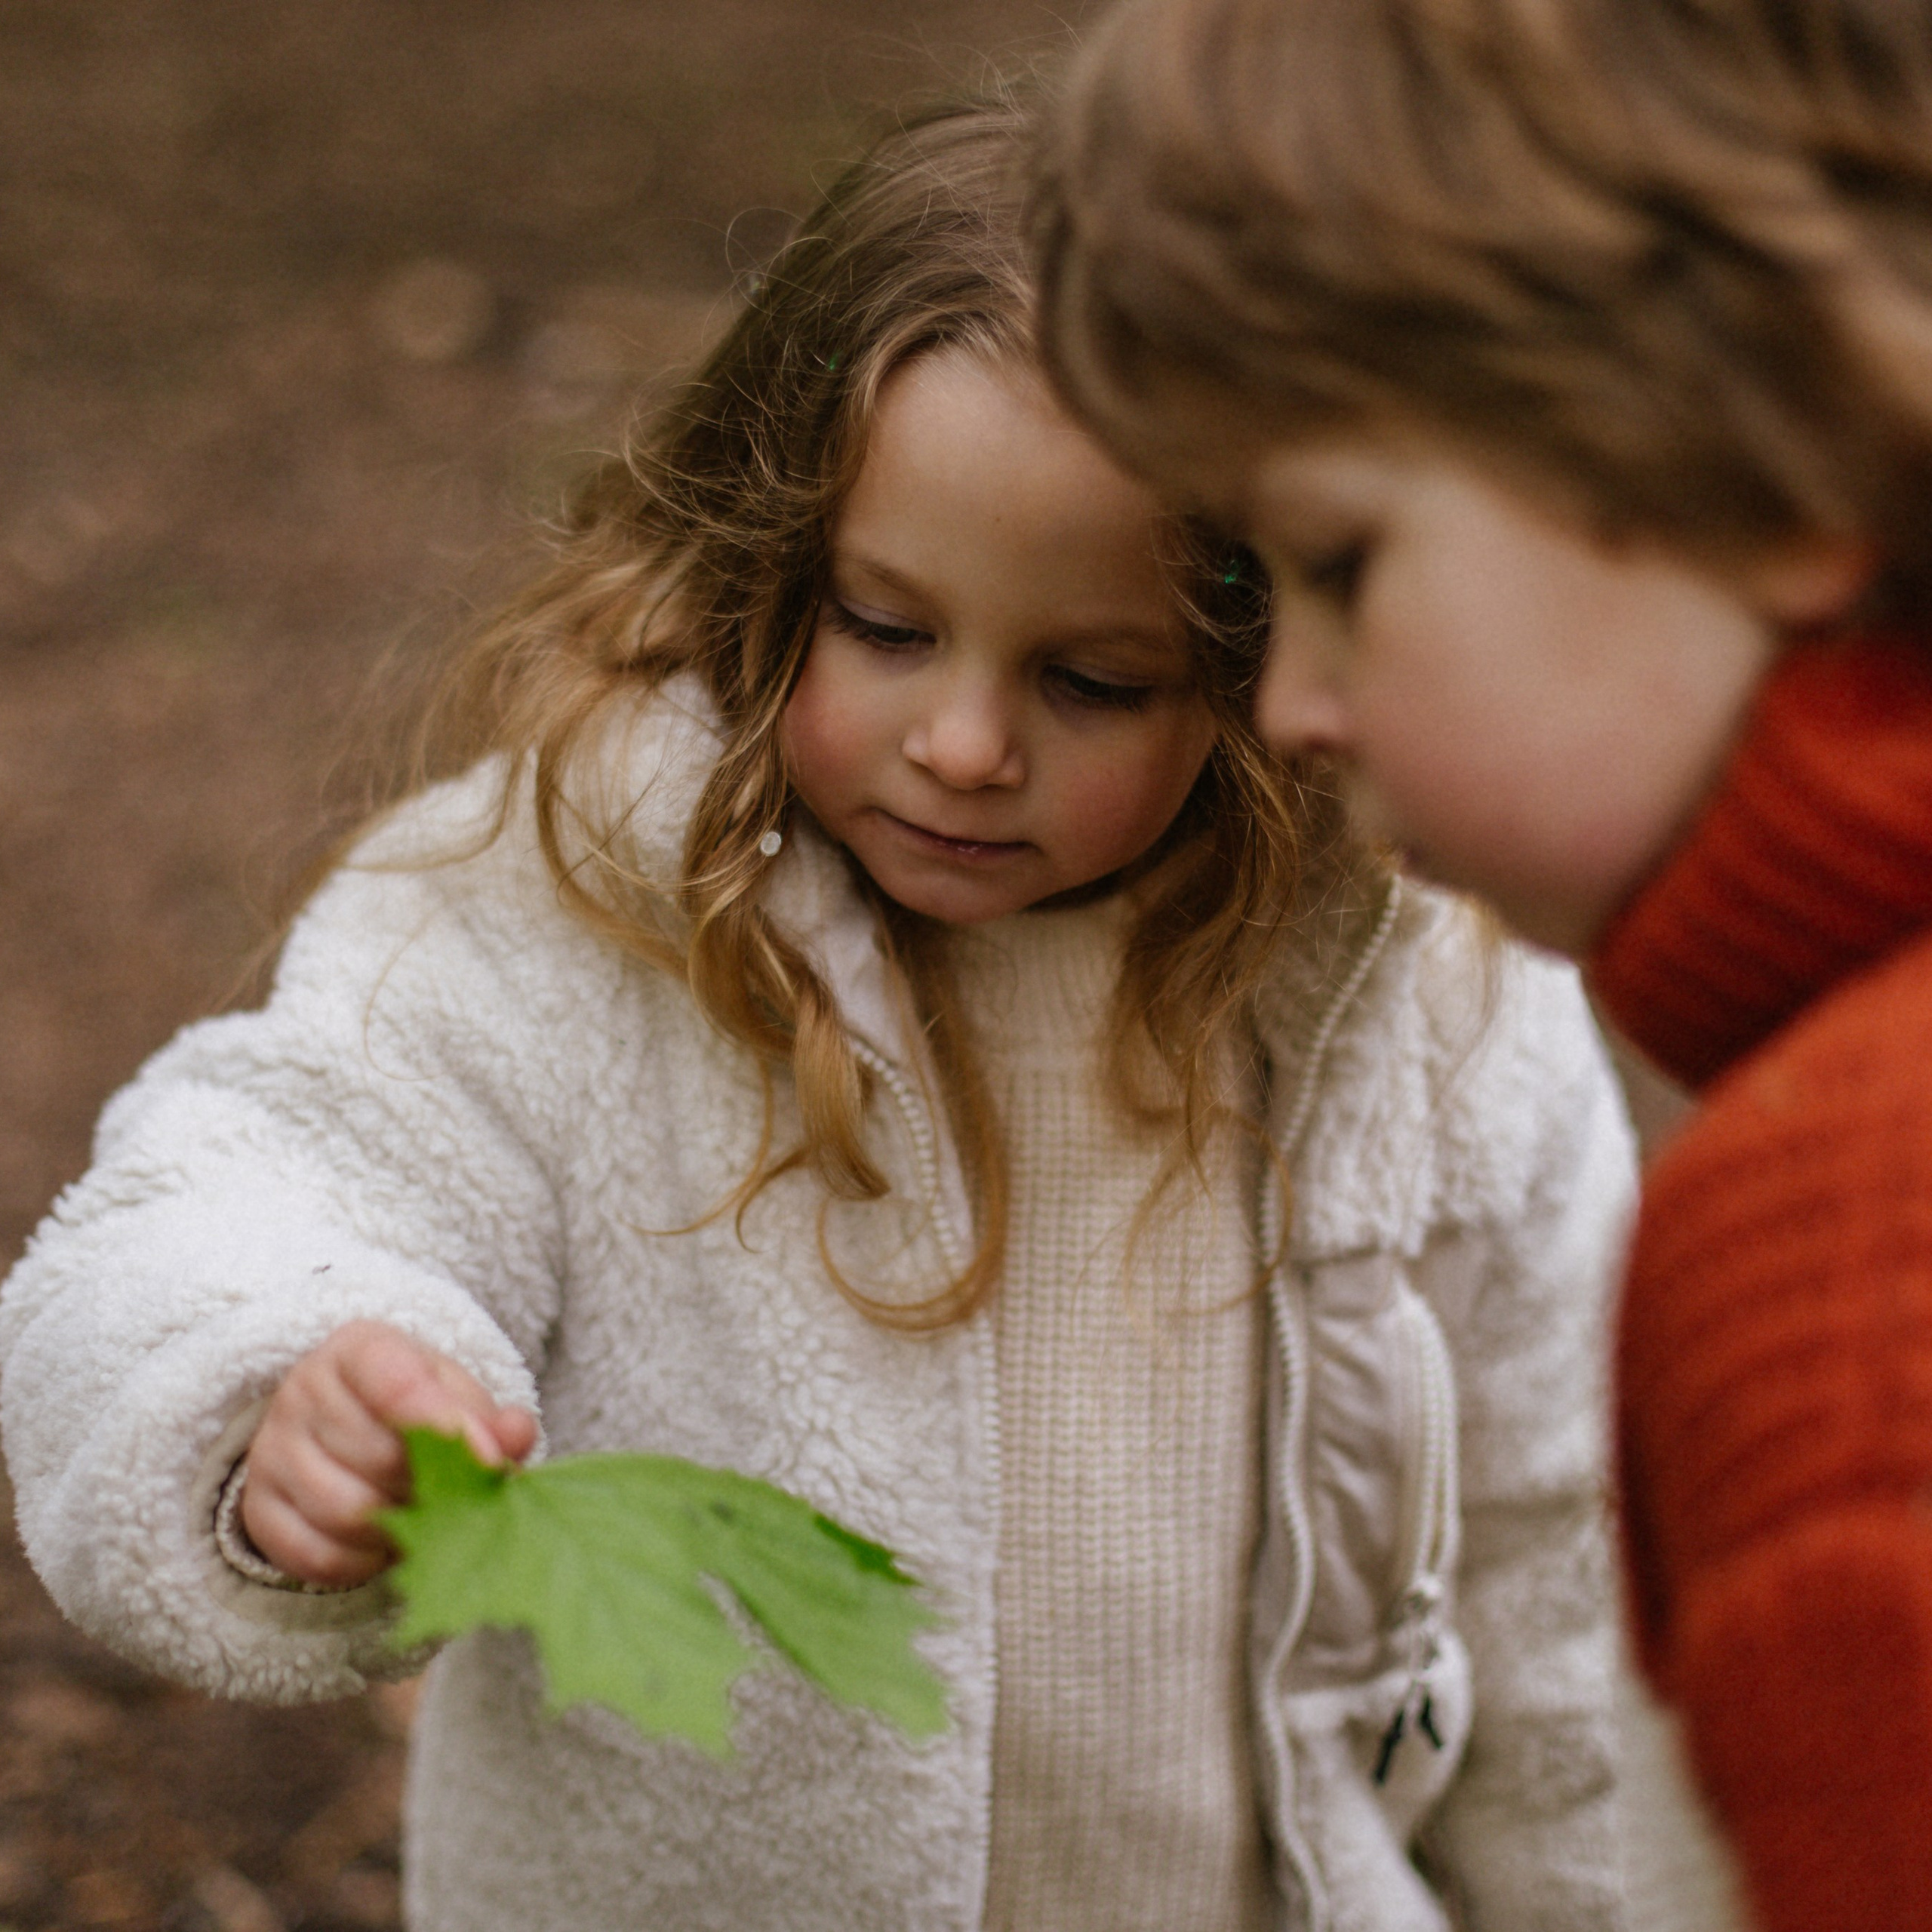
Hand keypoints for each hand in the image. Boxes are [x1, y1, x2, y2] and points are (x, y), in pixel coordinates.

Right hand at [239, 1319, 537, 1587]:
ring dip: (400, 1528)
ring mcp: (273, 1450)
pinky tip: (389, 1544)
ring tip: (429, 1519)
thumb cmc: (416, 1406)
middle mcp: (303, 1391)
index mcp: (358, 1349)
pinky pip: (316, 1555)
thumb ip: (490, 1418)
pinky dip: (364, 1562)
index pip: (397, 1383)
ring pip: (346, 1511)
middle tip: (459, 1496)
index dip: (447, 1426)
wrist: (345, 1425)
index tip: (490, 1462)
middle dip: (429, 1486)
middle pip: (376, 1456)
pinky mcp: (259, 1508)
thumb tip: (514, 1438)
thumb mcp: (456, 1396)